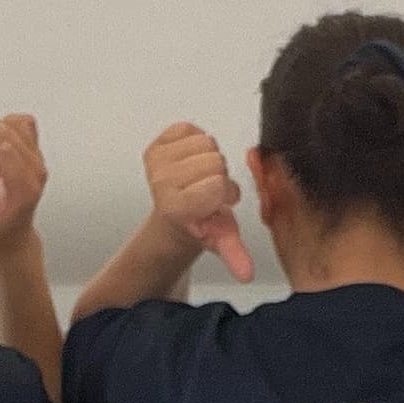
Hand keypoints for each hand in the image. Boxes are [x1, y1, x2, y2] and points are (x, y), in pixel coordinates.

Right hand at [0, 112, 47, 253]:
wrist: (15, 230)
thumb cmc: (1, 227)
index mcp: (25, 188)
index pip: (7, 150)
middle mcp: (35, 170)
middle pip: (6, 134)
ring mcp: (38, 158)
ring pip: (15, 125)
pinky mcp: (36, 150)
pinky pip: (25, 122)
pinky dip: (8, 128)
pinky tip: (1, 148)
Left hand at [143, 121, 254, 281]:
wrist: (176, 212)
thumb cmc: (199, 221)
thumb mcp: (220, 238)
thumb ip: (234, 253)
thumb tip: (247, 274)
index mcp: (176, 207)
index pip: (217, 185)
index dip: (226, 191)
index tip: (218, 202)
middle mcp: (161, 183)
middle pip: (214, 160)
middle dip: (219, 173)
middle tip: (209, 188)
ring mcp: (156, 162)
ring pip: (205, 141)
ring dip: (209, 157)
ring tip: (201, 175)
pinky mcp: (156, 143)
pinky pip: (190, 128)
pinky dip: (196, 141)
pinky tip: (191, 160)